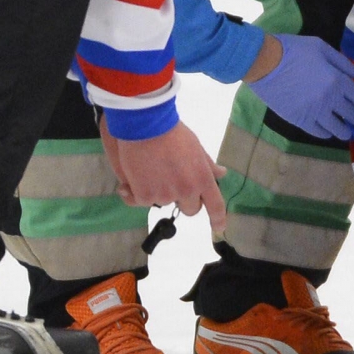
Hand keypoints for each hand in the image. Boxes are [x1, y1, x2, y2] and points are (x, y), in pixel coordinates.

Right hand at [99, 115, 226, 238]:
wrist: (145, 125)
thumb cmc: (172, 133)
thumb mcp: (196, 147)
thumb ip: (207, 165)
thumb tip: (222, 173)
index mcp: (203, 178)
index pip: (215, 205)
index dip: (218, 219)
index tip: (219, 228)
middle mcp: (187, 191)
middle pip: (190, 209)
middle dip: (183, 200)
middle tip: (172, 182)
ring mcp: (165, 195)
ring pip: (164, 202)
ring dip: (158, 191)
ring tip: (150, 168)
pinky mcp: (144, 196)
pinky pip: (141, 201)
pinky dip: (136, 192)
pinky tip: (132, 177)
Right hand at [245, 34, 353, 140]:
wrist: (265, 62)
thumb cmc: (294, 50)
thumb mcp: (321, 47)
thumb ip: (341, 62)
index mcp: (337, 80)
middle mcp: (329, 99)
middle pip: (350, 114)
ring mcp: (314, 111)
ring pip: (336, 127)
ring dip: (344, 130)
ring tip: (346, 131)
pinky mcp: (299, 119)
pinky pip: (317, 132)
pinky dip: (325, 133)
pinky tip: (328, 132)